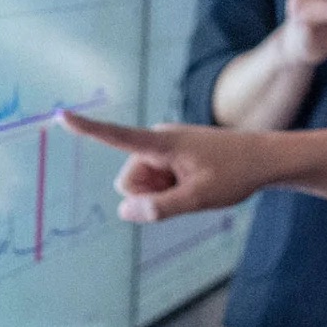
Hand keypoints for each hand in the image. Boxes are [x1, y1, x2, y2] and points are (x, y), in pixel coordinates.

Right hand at [63, 111, 294, 220]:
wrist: (264, 159)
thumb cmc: (235, 174)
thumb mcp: (199, 198)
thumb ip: (160, 208)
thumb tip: (124, 211)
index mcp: (163, 143)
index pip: (117, 136)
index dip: (88, 128)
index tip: (61, 115)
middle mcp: (158, 139)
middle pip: (128, 180)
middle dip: (147, 195)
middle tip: (186, 192)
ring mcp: (165, 147)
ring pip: (141, 184)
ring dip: (160, 193)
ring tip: (195, 186)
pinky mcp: (171, 154)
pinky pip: (155, 180)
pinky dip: (169, 189)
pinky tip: (195, 184)